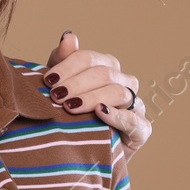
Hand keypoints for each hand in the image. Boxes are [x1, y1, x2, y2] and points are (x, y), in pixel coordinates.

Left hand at [45, 31, 152, 154]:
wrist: (79, 154)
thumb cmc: (69, 116)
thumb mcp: (60, 88)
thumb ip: (62, 62)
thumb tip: (69, 36)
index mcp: (106, 67)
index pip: (89, 58)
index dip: (68, 66)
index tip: (48, 79)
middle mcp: (123, 82)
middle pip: (104, 73)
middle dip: (77, 83)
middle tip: (55, 96)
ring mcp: (135, 105)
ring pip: (119, 92)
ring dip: (92, 97)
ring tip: (70, 107)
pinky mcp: (141, 130)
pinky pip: (135, 120)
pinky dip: (118, 116)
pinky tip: (100, 113)